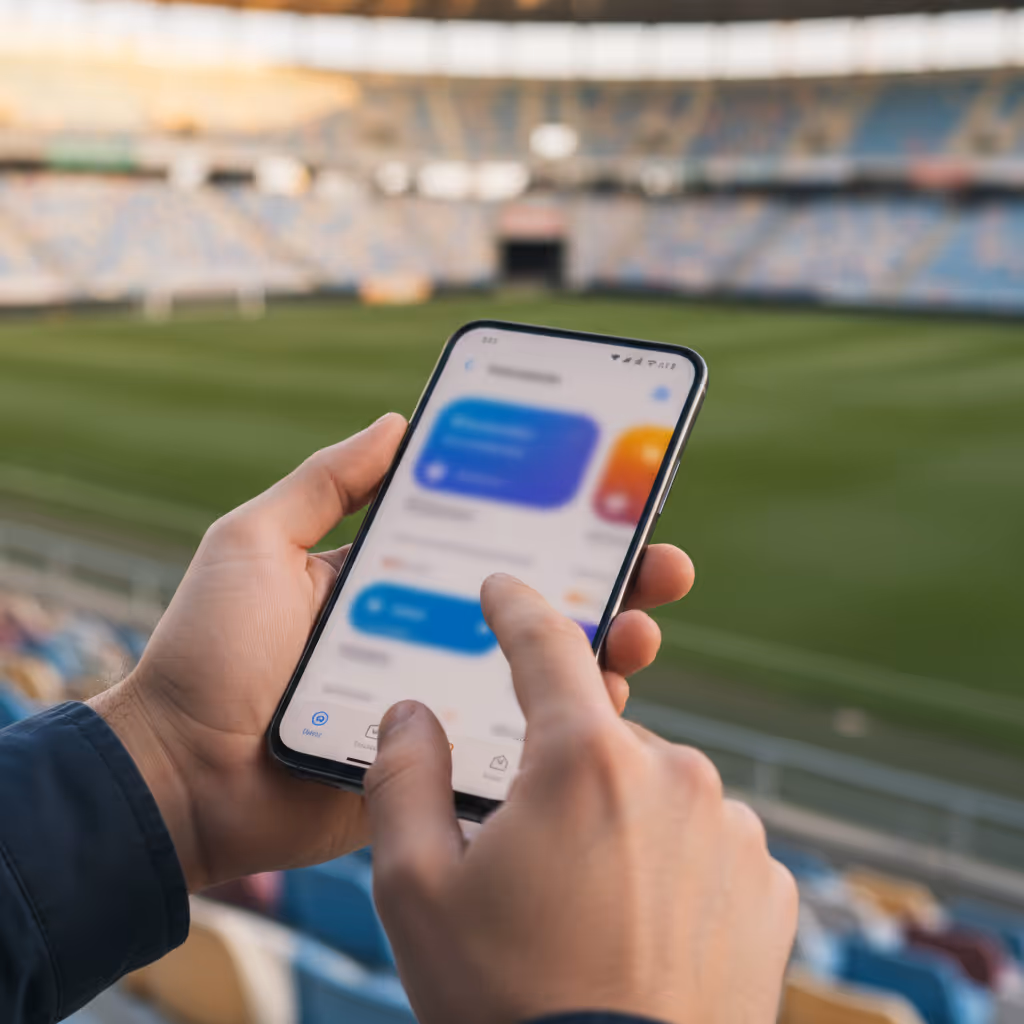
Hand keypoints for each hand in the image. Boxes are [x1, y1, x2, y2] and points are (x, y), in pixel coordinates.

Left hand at [90, 415, 695, 891]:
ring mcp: (441, 702)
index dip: (553, 521)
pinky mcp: (441, 766)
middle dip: (608, 581)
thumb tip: (399, 421)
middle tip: (661, 563)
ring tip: (641, 629)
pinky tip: (607, 703)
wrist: (179, 775)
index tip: (610, 495)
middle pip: (536, 605)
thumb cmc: (208, 652)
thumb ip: (326, 483)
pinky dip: (565, 724)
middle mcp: (430, 635)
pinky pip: (517, 743)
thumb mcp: (255, 543)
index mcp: (396, 582)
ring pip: (543, 674)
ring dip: (605, 648)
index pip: (492, 543)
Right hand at [366, 575, 796, 1023]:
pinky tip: (641, 927)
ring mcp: (729, 828)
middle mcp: (672, 774)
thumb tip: (409, 714)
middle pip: (597, 737)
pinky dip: (670, 862)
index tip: (502, 588)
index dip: (517, 608)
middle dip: (559, 772)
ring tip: (586, 908)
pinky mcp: (767, 883)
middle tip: (529, 855)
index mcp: (583, 762)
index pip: (546, 647)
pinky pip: (704, 840)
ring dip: (616, 820)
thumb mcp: (417, 892)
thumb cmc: (508, 1004)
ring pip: (652, 789)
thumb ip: (403, 780)